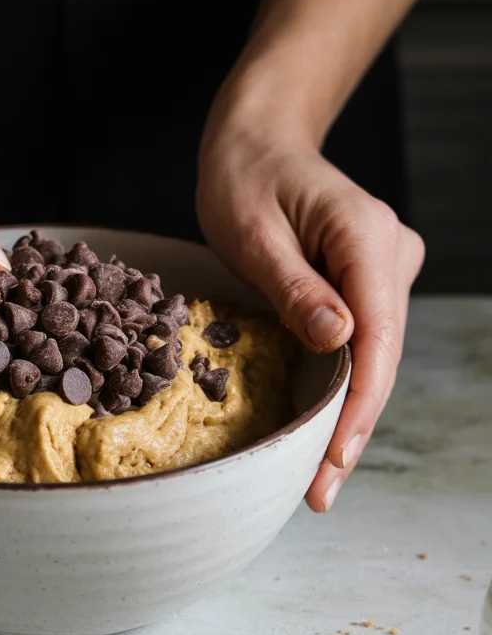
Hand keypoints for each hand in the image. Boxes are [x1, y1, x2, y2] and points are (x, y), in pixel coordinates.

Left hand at [197, 122, 423, 510]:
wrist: (256, 142)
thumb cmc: (244, 177)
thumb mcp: (252, 231)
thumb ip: (295, 287)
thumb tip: (342, 344)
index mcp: (366, 235)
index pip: (377, 336)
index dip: (359, 405)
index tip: (333, 459)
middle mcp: (391, 252)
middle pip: (383, 355)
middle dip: (352, 424)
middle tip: (317, 492)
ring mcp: (386, 267)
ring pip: (377, 355)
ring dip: (349, 413)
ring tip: (318, 478)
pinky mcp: (371, 280)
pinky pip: (364, 342)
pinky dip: (344, 385)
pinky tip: (325, 428)